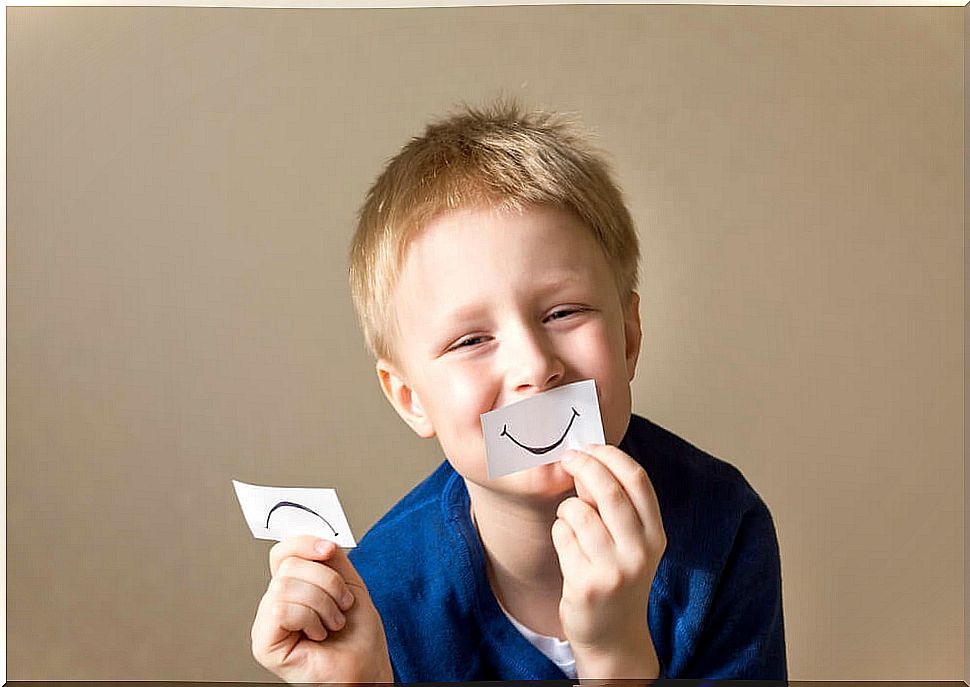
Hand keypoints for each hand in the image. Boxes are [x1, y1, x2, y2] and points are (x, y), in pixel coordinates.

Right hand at [251, 534, 392, 683]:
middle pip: (289, 565)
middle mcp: (275, 603)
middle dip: (327, 582)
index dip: (304, 543)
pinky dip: (310, 618)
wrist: (367, 667)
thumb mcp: (349, 583)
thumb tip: (317, 537)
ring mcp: (266, 624)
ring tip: (333, 622)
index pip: (283, 552)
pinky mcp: (263, 644)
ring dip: (323, 603)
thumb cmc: (359, 635)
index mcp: (293, 587)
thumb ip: (330, 558)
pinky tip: (318, 634)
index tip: (329, 550)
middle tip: (342, 604)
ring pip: (286, 586)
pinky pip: (281, 610)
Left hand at [552, 445, 665, 677]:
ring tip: (570, 517)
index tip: (590, 446)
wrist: (612, 634)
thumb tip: (586, 460)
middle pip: (608, 491)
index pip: (638, 480)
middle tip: (567, 459)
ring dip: (567, 506)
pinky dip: (559, 531)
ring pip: (578, 512)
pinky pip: (562, 536)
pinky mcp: (586, 585)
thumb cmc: (617, 576)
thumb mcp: (631, 542)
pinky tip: (567, 545)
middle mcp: (640, 552)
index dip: (611, 456)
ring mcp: (613, 570)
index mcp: (655, 535)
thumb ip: (616, 505)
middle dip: (583, 466)